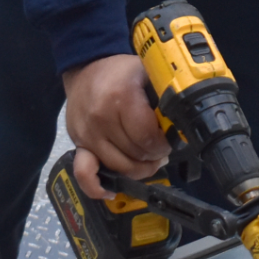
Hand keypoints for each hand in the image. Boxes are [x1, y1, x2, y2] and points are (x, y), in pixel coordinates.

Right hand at [63, 54, 169, 198]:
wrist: (86, 68)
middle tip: (161, 150)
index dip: (163, 145)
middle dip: (153, 157)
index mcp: (121, 98)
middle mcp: (101, 118)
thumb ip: (164, 96)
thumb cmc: (121, 72)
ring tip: (147, 161)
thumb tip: (181, 124)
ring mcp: (87, 133)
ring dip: (137, 170)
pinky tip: (111, 190)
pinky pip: (85, 173)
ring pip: (118, 167)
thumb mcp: (148, 73)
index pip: (147, 138)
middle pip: (134, 155)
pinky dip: (97, 187)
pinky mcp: (77, 143)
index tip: (168, 142)